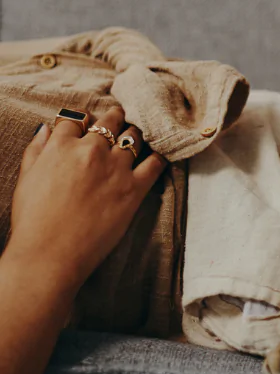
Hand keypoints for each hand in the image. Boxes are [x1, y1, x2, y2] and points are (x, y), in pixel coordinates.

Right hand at [7, 107, 166, 290]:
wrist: (50, 255)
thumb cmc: (33, 221)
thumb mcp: (26, 179)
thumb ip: (36, 150)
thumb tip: (46, 129)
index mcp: (61, 147)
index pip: (76, 119)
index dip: (82, 122)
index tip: (87, 126)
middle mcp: (91, 151)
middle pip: (110, 121)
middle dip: (114, 119)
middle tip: (118, 120)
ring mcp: (115, 169)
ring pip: (134, 136)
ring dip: (135, 134)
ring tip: (136, 137)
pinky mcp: (134, 188)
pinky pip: (155, 163)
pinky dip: (158, 156)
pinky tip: (158, 155)